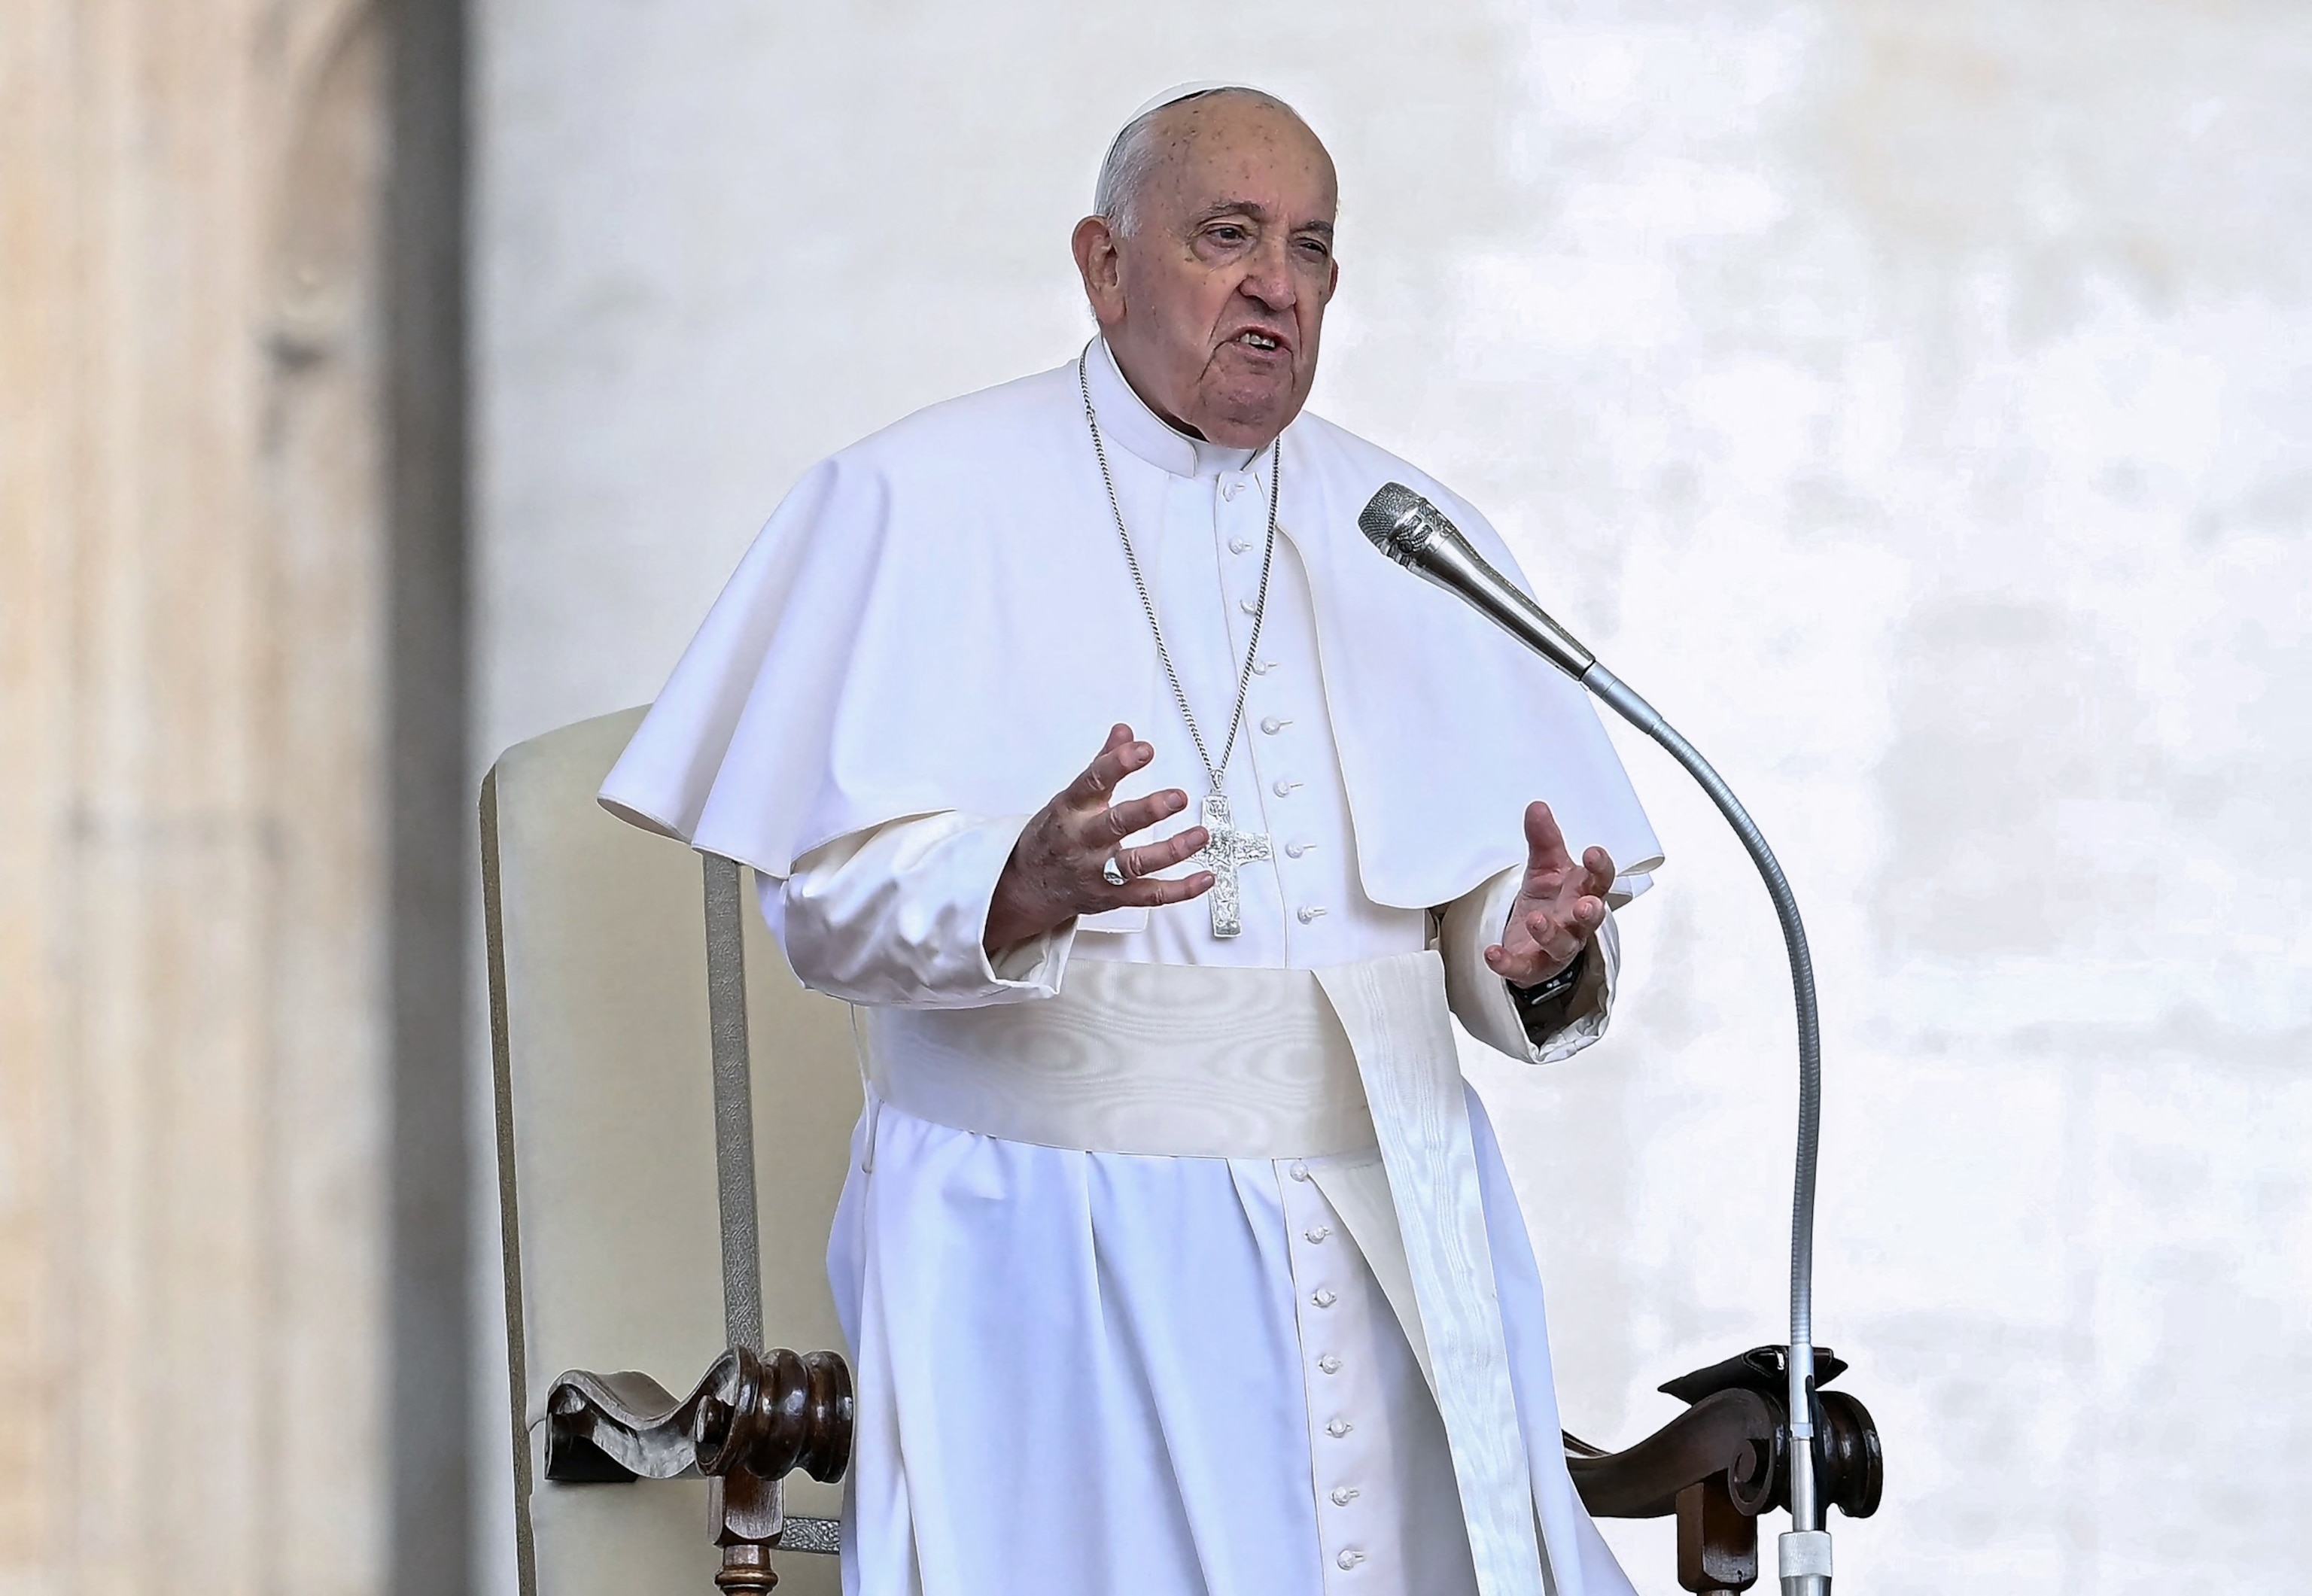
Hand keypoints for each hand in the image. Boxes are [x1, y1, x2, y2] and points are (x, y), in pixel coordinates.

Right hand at [984, 724, 1214, 951]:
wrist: (1028, 887)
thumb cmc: (1053, 837)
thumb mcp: (1070, 798)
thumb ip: (1102, 764)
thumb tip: (1124, 731)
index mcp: (1070, 810)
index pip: (1093, 782)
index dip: (1118, 764)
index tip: (1143, 749)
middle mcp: (1083, 841)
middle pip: (1115, 825)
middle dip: (1148, 811)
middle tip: (1178, 797)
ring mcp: (1097, 872)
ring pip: (1135, 864)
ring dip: (1171, 851)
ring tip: (1201, 835)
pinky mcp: (1112, 897)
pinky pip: (1149, 896)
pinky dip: (1179, 890)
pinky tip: (1204, 878)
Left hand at [1484, 800, 1614, 987]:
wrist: (1535, 937)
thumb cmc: (1551, 898)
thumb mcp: (1546, 866)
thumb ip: (1543, 840)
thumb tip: (1537, 807)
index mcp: (1582, 892)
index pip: (1599, 880)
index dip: (1599, 868)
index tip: (1592, 852)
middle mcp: (1575, 922)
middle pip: (1589, 919)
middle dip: (1589, 912)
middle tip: (1585, 905)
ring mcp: (1556, 947)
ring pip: (1560, 944)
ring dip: (1550, 933)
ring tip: (1536, 920)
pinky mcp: (1532, 966)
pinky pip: (1522, 967)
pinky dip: (1507, 962)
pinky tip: (1493, 953)